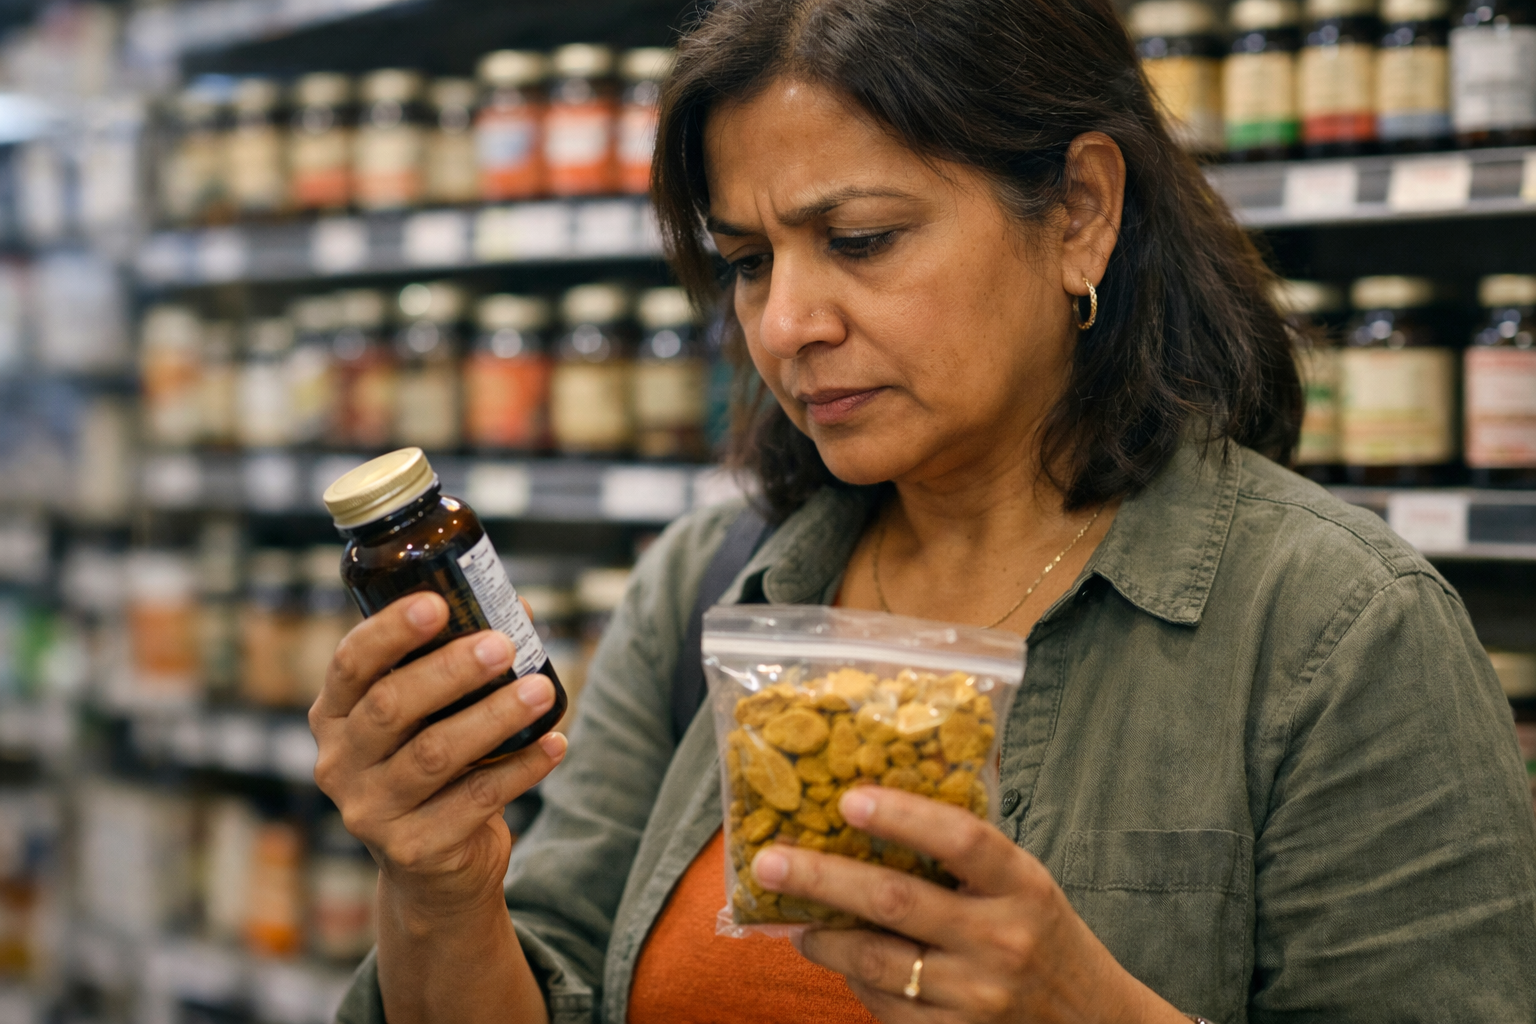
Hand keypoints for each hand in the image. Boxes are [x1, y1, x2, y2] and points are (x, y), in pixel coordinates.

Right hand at [309, 592, 566, 924]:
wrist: (434, 869)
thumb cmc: (436, 769)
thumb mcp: (432, 715)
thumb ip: (461, 662)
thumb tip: (521, 608)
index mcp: (336, 715)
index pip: (351, 663)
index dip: (391, 631)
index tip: (438, 603)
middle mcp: (340, 763)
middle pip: (391, 707)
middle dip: (451, 670)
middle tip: (503, 645)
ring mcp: (371, 812)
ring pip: (435, 754)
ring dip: (495, 716)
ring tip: (542, 689)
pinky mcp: (414, 849)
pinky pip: (476, 799)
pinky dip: (522, 768)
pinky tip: (555, 744)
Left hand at [751, 787, 1186, 1023]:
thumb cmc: (1045, 939)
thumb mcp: (1025, 886)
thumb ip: (967, 855)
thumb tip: (878, 802)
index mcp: (1023, 887)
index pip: (962, 840)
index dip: (903, 815)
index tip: (850, 797)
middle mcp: (1001, 940)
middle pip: (896, 901)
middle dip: (821, 878)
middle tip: (768, 861)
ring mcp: (977, 997)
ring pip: (876, 962)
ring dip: (821, 937)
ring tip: (789, 915)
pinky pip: (886, 1007)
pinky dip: (853, 980)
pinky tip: (836, 957)